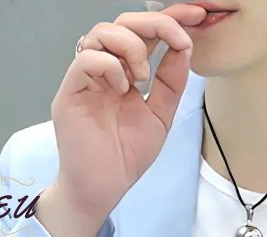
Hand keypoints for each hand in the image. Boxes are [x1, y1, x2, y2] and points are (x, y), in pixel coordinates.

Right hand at [49, 4, 207, 224]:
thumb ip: (171, 83)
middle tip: (176, 39)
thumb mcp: (160, 116)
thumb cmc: (125, 157)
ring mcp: (85, 80)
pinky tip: (122, 88)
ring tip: (142, 78)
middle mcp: (103, 71)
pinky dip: (109, 65)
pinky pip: (86, 60)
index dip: (169, 19)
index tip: (196, 15)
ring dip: (131, 47)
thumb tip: (183, 47)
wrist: (103, 189)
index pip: (144, 34)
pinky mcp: (70, 93)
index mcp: (125, 73)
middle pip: (122, 24)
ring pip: (101, 33)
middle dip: (154, 24)